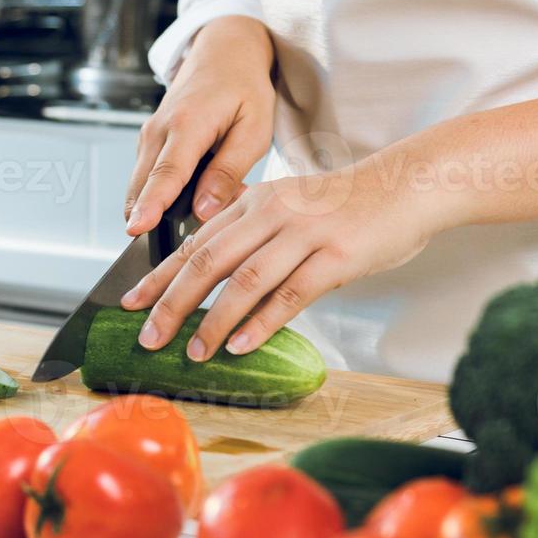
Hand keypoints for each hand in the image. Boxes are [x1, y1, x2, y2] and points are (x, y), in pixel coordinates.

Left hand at [119, 156, 442, 359]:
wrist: (406, 186)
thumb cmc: (348, 202)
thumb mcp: (290, 203)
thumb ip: (252, 227)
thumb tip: (211, 261)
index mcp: (255, 201)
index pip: (195, 241)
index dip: (160, 274)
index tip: (131, 302)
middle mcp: (272, 214)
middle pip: (207, 261)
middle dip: (172, 302)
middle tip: (149, 336)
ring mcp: (303, 234)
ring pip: (243, 281)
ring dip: (213, 321)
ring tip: (193, 351)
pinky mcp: (334, 257)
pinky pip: (289, 295)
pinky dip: (261, 323)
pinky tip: (241, 345)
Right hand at [125, 16, 275, 233]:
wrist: (224, 51)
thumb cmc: (244, 87)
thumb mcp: (253, 130)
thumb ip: (228, 172)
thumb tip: (204, 210)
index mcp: (188, 124)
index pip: (165, 173)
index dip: (151, 204)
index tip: (137, 228)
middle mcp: (159, 129)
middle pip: (142, 185)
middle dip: (146, 218)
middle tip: (167, 248)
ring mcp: (149, 134)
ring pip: (141, 184)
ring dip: (159, 206)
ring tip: (195, 214)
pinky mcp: (148, 140)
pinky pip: (147, 176)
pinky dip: (161, 193)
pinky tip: (188, 196)